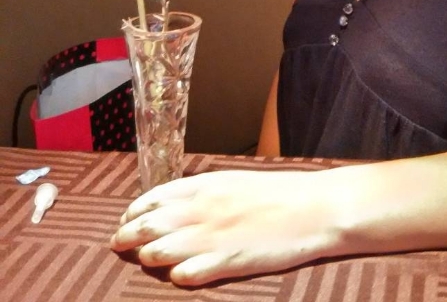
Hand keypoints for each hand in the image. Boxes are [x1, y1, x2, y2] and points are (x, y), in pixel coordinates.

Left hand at [110, 169, 338, 284]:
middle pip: (150, 224)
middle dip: (128, 235)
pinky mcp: (228, 262)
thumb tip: (176, 204)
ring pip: (160, 251)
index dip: (135, 209)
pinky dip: (177, 276)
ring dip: (147, 257)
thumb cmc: (280, 194)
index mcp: (208, 185)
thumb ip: (205, 192)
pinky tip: (178, 276)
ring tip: (145, 260)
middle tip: (119, 244)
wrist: (316, 208)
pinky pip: (187, 274)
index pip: (156, 196)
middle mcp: (204, 209)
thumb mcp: (237, 182)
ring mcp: (214, 236)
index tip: (126, 219)